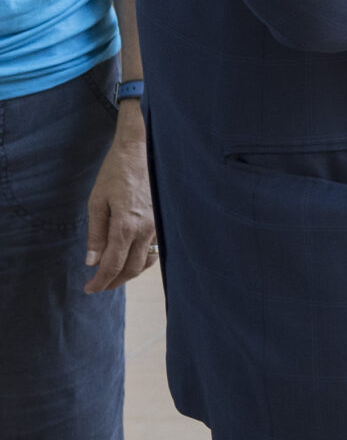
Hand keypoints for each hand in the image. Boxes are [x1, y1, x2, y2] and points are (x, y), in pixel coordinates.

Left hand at [84, 99, 154, 292]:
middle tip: (98, 286)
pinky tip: (131, 257)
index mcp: (126, 226)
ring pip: (147, 261)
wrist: (143, 150)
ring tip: (113, 275)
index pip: (113, 265)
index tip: (89, 289)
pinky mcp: (164, 220)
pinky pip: (155, 248)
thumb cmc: (116, 173)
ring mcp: (158, 225)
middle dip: (114, 281)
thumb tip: (92, 261)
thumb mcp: (97, 202)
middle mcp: (146, 229)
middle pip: (132, 268)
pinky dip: (142, 258)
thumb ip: (96, 233)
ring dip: (130, 272)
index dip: (100, 281)